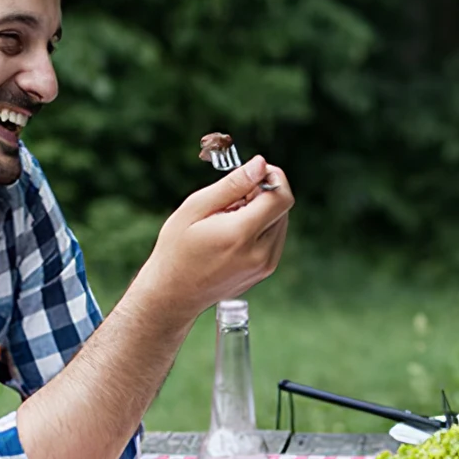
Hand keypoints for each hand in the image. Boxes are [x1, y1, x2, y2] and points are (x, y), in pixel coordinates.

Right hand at [139, 155, 293, 322]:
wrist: (175, 293)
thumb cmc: (177, 248)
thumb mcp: (196, 208)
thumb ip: (233, 185)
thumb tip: (261, 164)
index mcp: (241, 235)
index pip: (281, 197)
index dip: (273, 177)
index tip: (254, 172)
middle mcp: (261, 253)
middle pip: (283, 207)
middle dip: (263, 192)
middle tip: (231, 196)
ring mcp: (266, 265)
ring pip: (281, 221)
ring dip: (262, 209)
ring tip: (229, 216)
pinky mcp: (266, 270)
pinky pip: (275, 237)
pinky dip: (261, 226)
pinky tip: (234, 230)